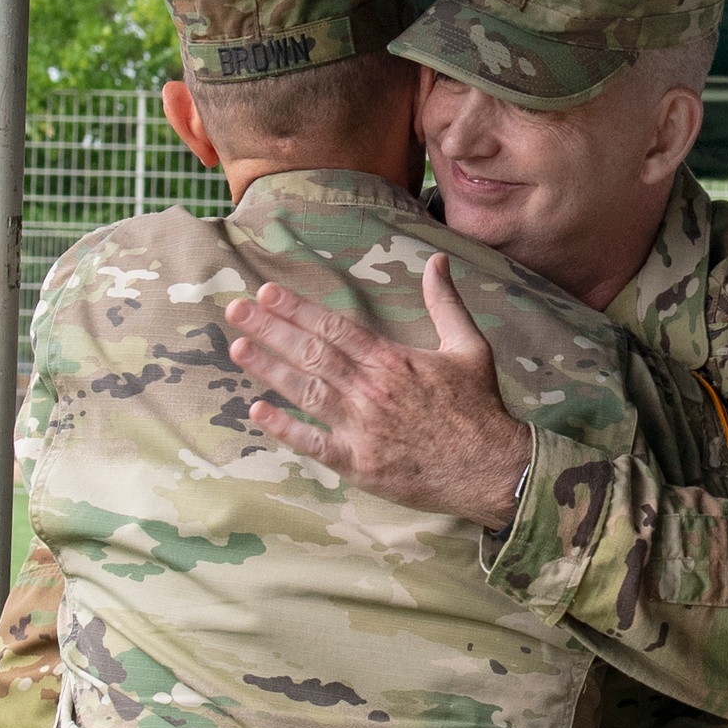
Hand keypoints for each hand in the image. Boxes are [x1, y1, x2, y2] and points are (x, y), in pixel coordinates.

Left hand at [225, 253, 530, 527]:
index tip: (267, 292)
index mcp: (393, 360)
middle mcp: (371, 389)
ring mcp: (362, 427)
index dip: (297, 309)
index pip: (335, 327)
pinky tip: (258, 411)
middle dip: (271, 329)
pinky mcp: (360, 463)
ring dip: (269, 368)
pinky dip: (285, 428)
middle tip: (236, 309)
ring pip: (306, 391)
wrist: (492, 467)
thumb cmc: (479, 407)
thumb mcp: (469, 346)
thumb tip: (437, 260)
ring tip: (237, 347)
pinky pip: (314, 444)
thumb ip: (445, 302)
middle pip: (311, 353)